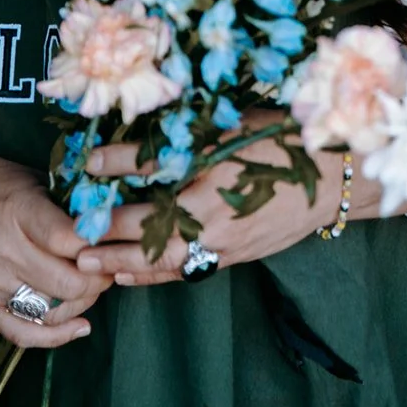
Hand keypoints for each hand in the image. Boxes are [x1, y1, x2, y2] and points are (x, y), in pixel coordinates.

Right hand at [0, 93, 110, 347]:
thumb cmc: (0, 183)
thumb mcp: (37, 181)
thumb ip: (70, 206)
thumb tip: (115, 226)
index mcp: (18, 210)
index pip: (68, 241)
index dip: (100, 245)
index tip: (116, 239)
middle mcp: (2, 250)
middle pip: (66, 283)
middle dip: (99, 278)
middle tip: (111, 265)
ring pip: (51, 310)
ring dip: (83, 302)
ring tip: (95, 285)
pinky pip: (22, 333)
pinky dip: (55, 336)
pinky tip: (80, 326)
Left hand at [74, 111, 395, 287]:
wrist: (334, 178)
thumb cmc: (281, 141)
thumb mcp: (228, 130)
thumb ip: (178, 139)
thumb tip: (127, 138)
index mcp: (214, 183)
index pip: (152, 186)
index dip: (115, 180)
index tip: (84, 173)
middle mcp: (217, 221)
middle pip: (152, 239)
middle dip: (111, 242)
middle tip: (71, 243)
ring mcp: (228, 245)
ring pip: (168, 264)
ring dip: (126, 266)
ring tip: (89, 267)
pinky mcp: (236, 257)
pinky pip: (188, 272)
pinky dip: (156, 276)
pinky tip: (130, 277)